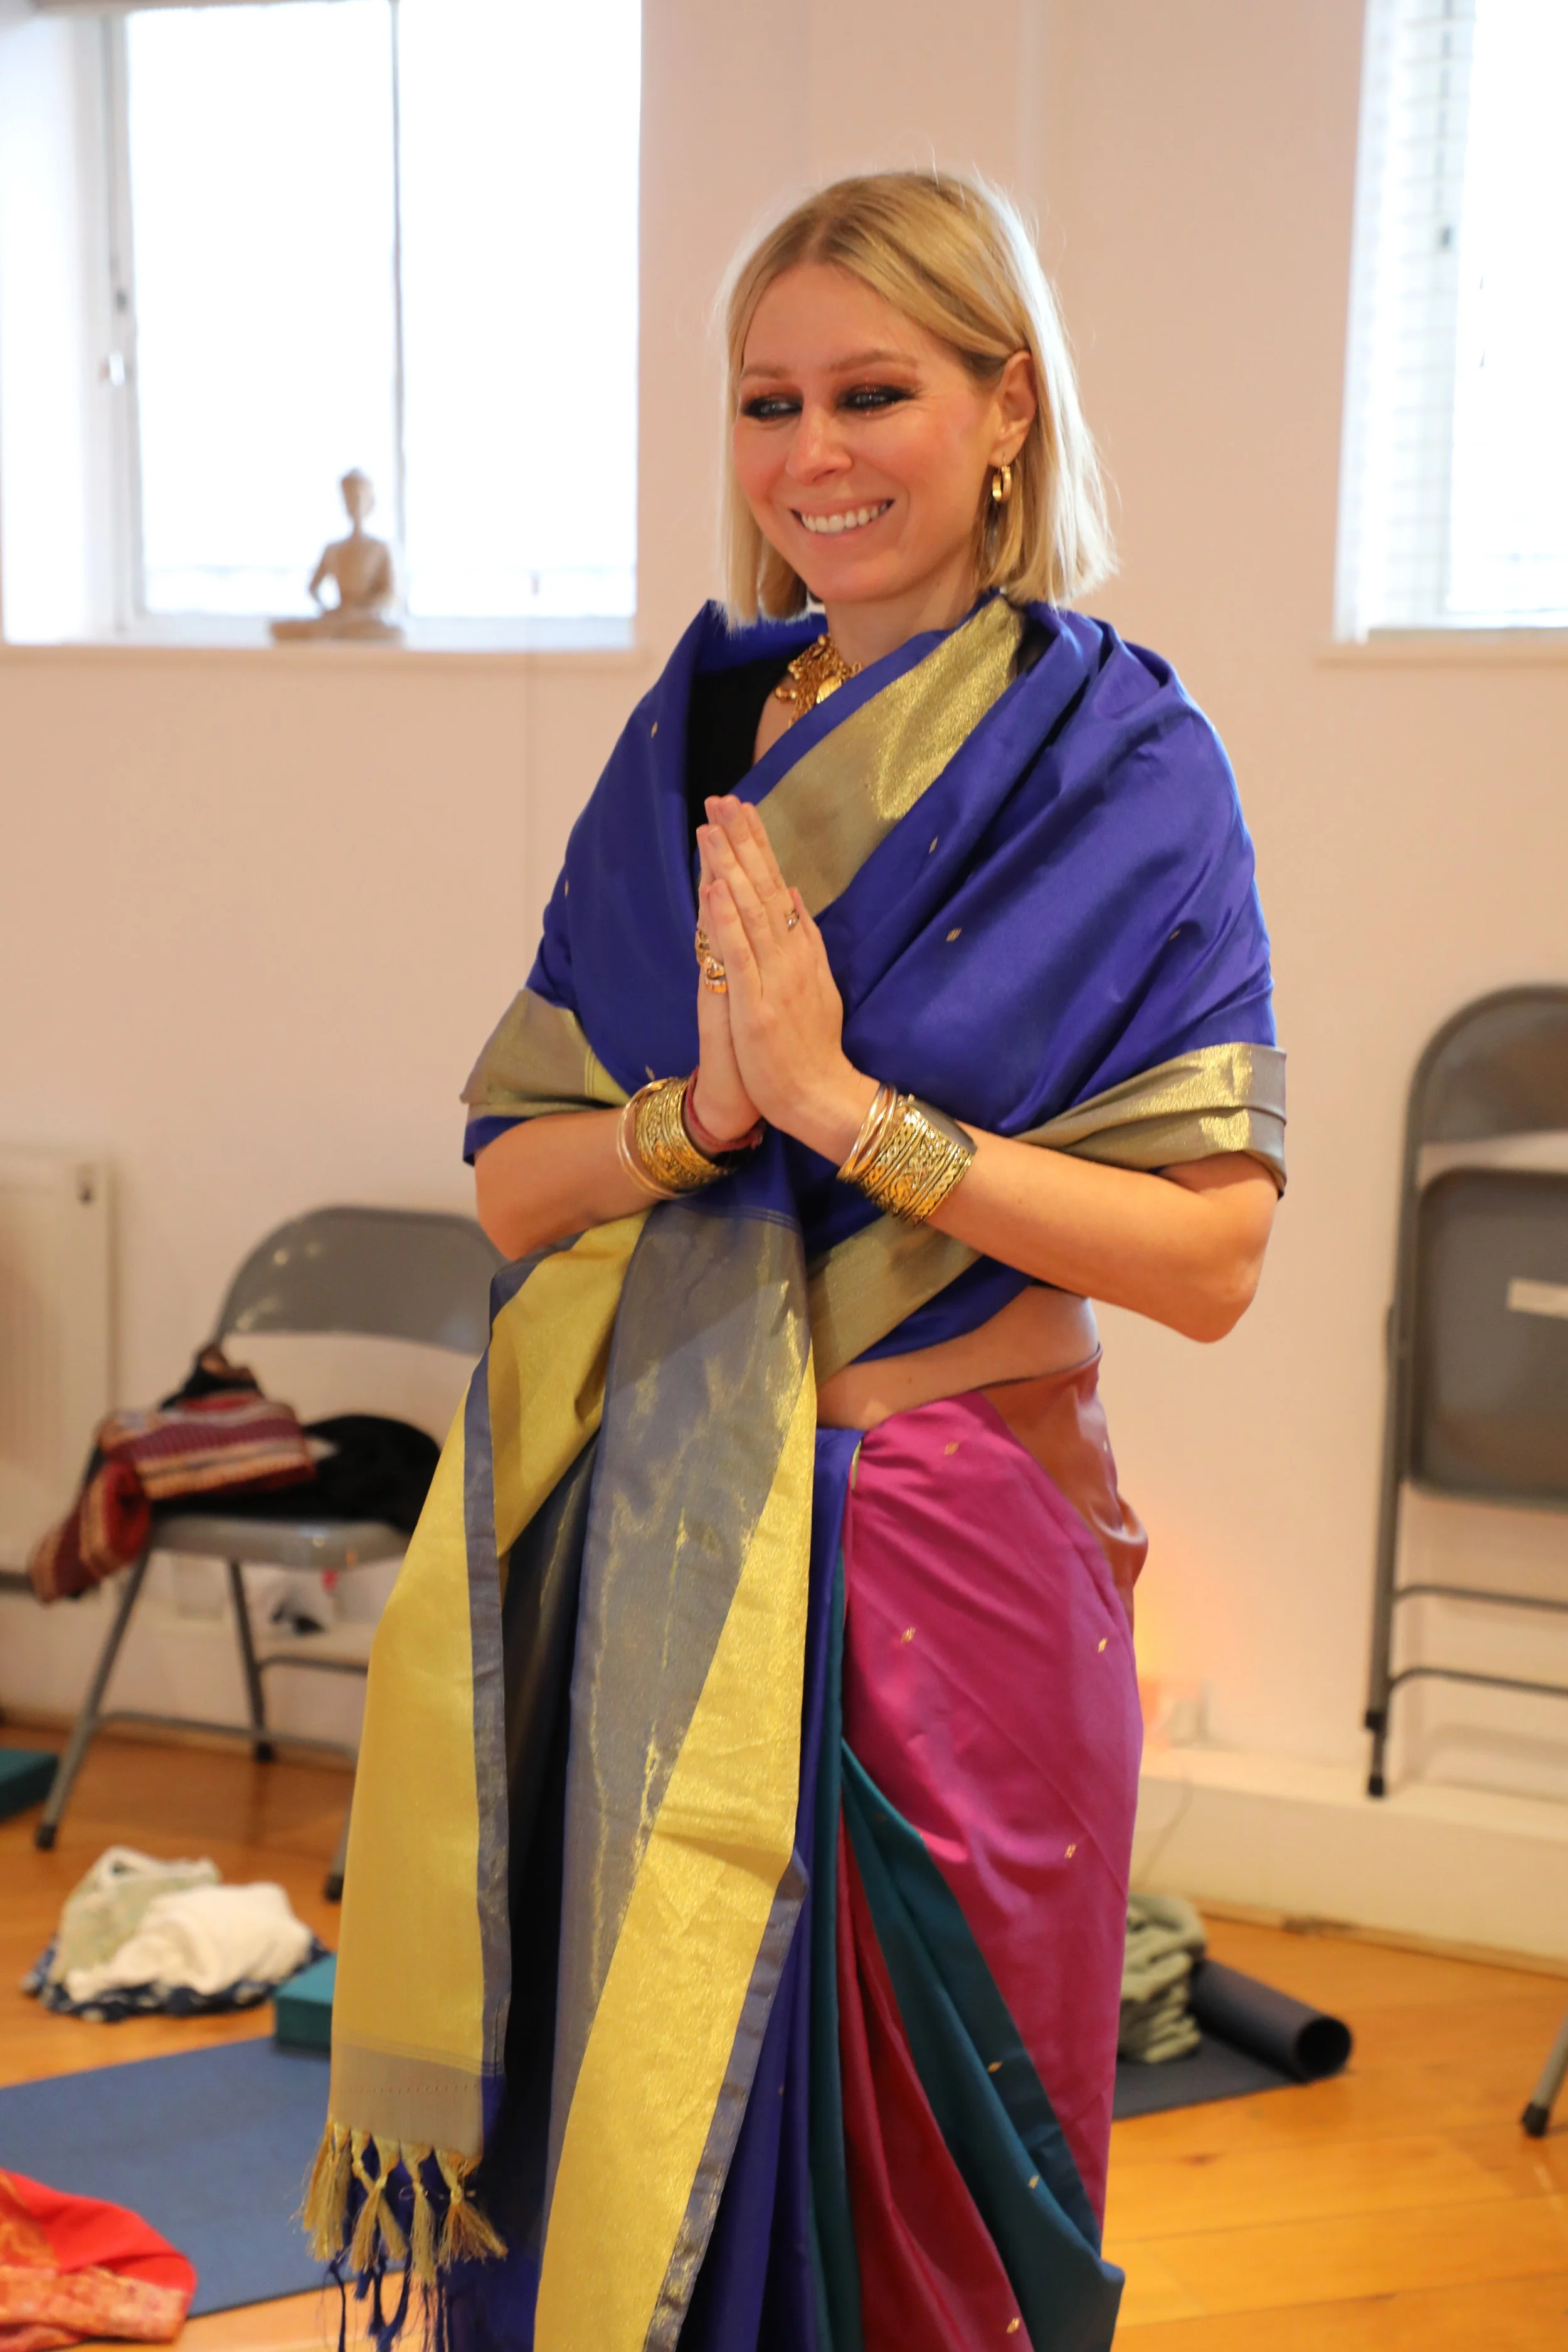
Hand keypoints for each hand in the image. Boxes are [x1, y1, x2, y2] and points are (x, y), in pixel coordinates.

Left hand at [697, 796, 877, 1160]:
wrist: (821, 1098)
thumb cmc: (811, 1049)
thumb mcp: (815, 986)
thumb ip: (804, 940)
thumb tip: (791, 894)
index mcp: (800, 952)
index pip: (775, 887)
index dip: (757, 846)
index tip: (741, 808)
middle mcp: (791, 957)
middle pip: (764, 888)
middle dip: (742, 841)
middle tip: (722, 798)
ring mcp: (775, 979)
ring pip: (750, 912)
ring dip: (730, 867)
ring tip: (711, 827)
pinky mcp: (757, 1006)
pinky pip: (740, 955)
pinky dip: (727, 920)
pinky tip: (714, 888)